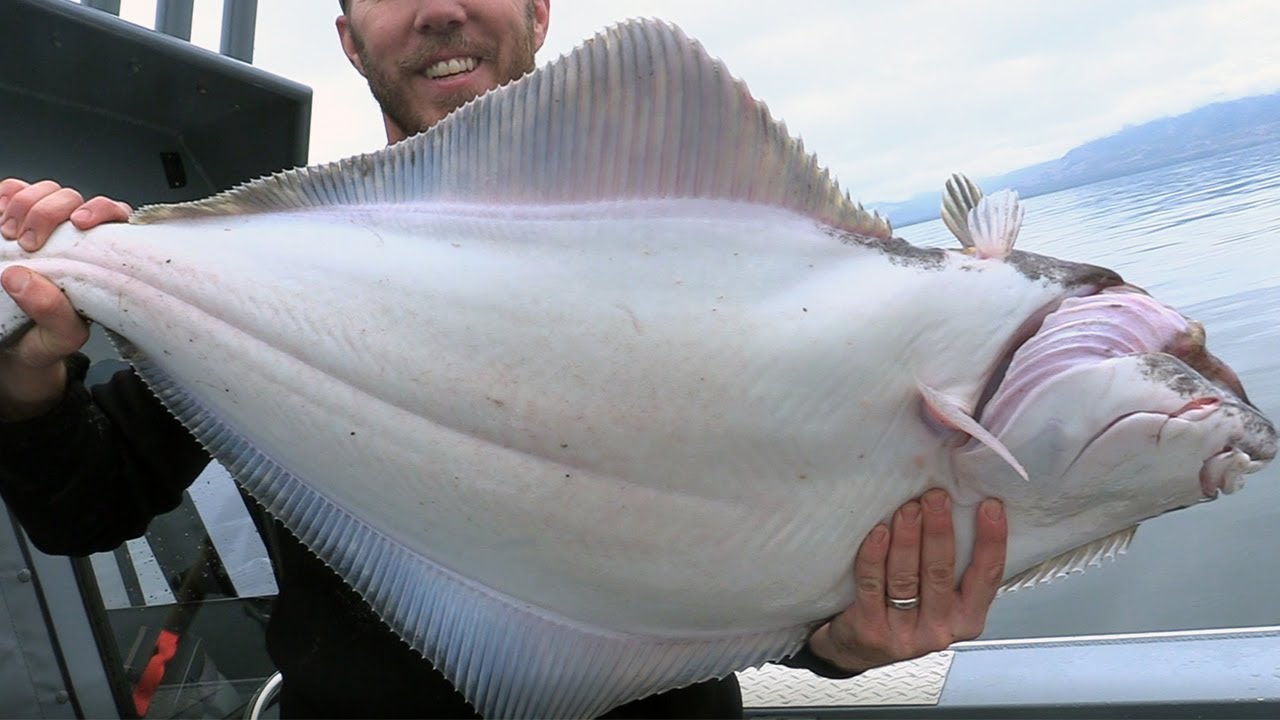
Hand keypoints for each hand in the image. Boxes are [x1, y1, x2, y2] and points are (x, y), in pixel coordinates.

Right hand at [0, 178, 130, 420]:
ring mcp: (42, 227)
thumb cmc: (47, 342)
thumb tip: (21, 278)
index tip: (79, 222)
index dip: (101, 209)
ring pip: (41, 191)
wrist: (14, 351)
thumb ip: (51, 314)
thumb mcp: (57, 339)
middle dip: (47, 211)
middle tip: (27, 242)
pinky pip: (9, 192)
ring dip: (22, 203)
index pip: (115, 216)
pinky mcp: (12, 222)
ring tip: (8, 233)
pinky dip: (2, 197)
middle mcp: (75, 236)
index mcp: (100, 259)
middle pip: (71, 199)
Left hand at [806, 488, 1006, 672]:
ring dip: (907, 538)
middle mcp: (940, 629)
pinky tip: (878, 533)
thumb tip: (963, 509)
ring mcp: (904, 633)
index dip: (992, 541)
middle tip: (936, 497)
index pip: (987, 576)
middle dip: (939, 531)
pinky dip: (874, 556)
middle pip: (941, 573)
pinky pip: (872, 584)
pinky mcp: (871, 628)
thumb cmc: (909, 612)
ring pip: (906, 578)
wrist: (862, 648)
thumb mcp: (943, 599)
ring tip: (908, 508)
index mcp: (968, 619)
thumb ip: (956, 568)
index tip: (990, 506)